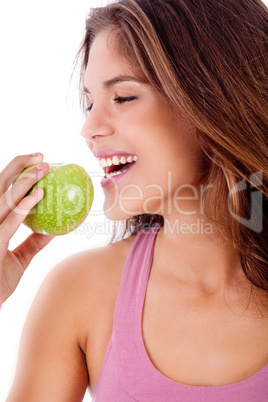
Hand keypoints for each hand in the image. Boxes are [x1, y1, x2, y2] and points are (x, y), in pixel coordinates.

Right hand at [0, 154, 53, 306]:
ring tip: (44, 168)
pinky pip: (9, 222)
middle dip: (18, 166)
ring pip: (3, 198)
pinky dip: (23, 206)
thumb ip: (32, 244)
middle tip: (41, 156)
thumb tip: (53, 231)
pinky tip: (38, 195)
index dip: (15, 173)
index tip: (35, 161)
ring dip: (24, 181)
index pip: (1, 191)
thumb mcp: (17, 261)